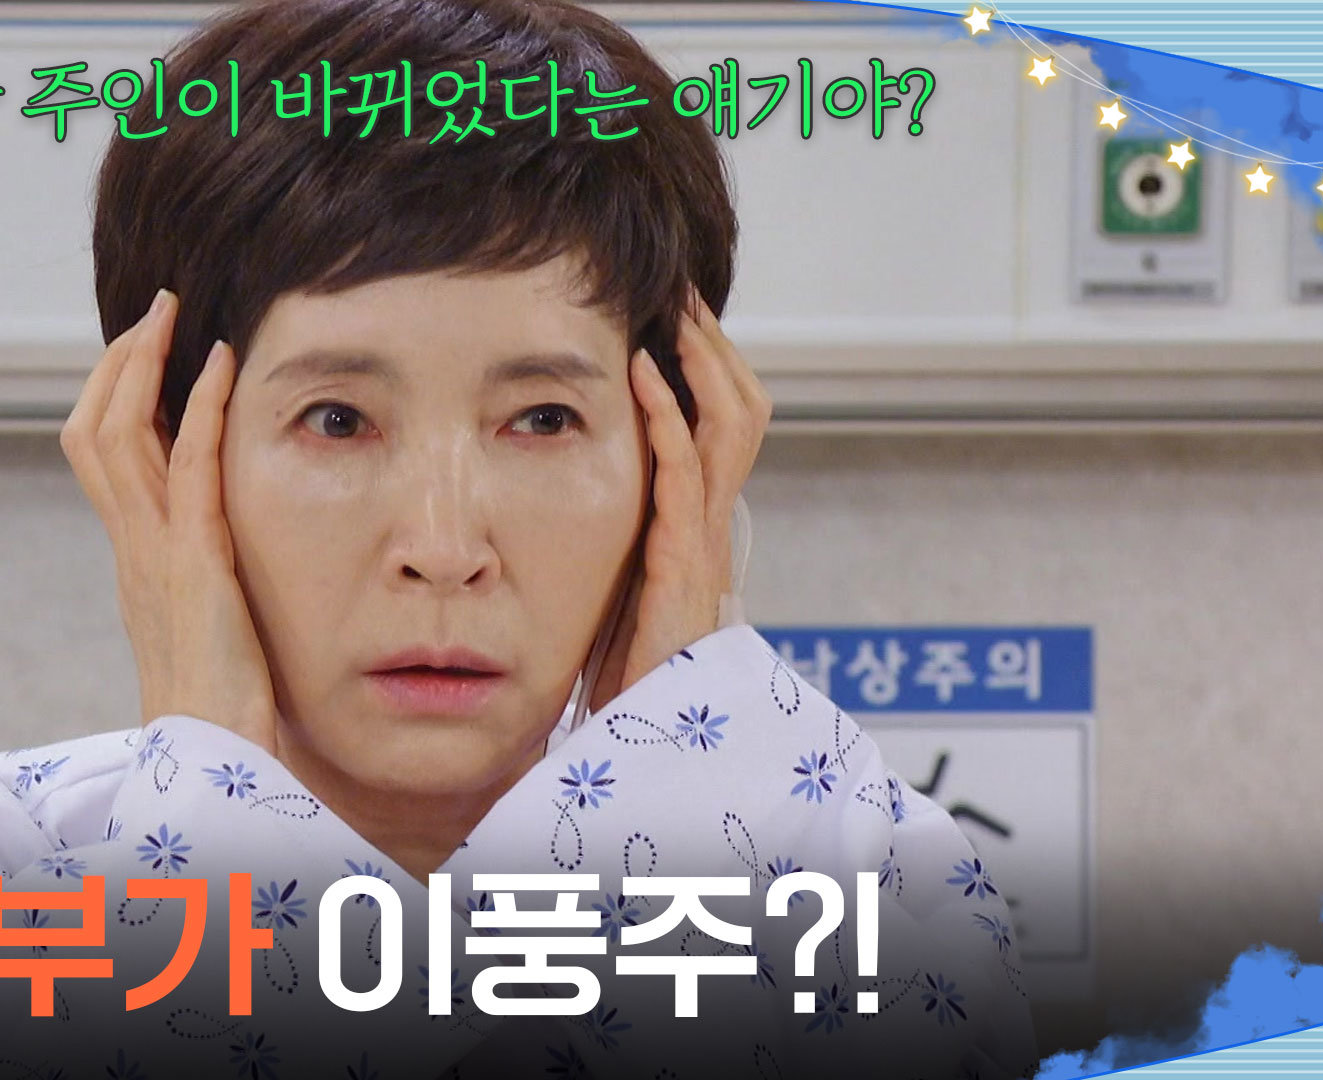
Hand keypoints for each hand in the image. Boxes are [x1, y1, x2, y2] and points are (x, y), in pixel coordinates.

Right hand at [59, 289, 278, 754]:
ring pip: (116, 436)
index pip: (101, 457)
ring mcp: (153, 553)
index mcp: (133, 558)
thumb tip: (226, 547)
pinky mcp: (192, 563)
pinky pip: (186, 468)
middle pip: (90, 432)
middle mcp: (131, 548)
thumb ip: (204, 578)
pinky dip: (199, 406)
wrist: (210, 762)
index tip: (146, 348)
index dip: (115, 395)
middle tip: (153, 314)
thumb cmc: (219, 704)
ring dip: (143, 365)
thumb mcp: (205, 624)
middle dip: (116, 363)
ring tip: (171, 317)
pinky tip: (220, 364)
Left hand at [588, 288, 771, 709]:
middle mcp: (711, 527)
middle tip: (681, 290)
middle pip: (742, 410)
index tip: (673, 311)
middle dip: (714, 345)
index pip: (722, 424)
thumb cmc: (623, 670)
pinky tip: (644, 376)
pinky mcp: (682, 569)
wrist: (639, 745)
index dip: (708, 365)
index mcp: (698, 525)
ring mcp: (703, 545)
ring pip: (729, 429)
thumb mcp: (624, 583)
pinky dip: (669, 419)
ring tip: (672, 310)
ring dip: (701, 362)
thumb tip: (580, 484)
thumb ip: (621, 536)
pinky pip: (685, 478)